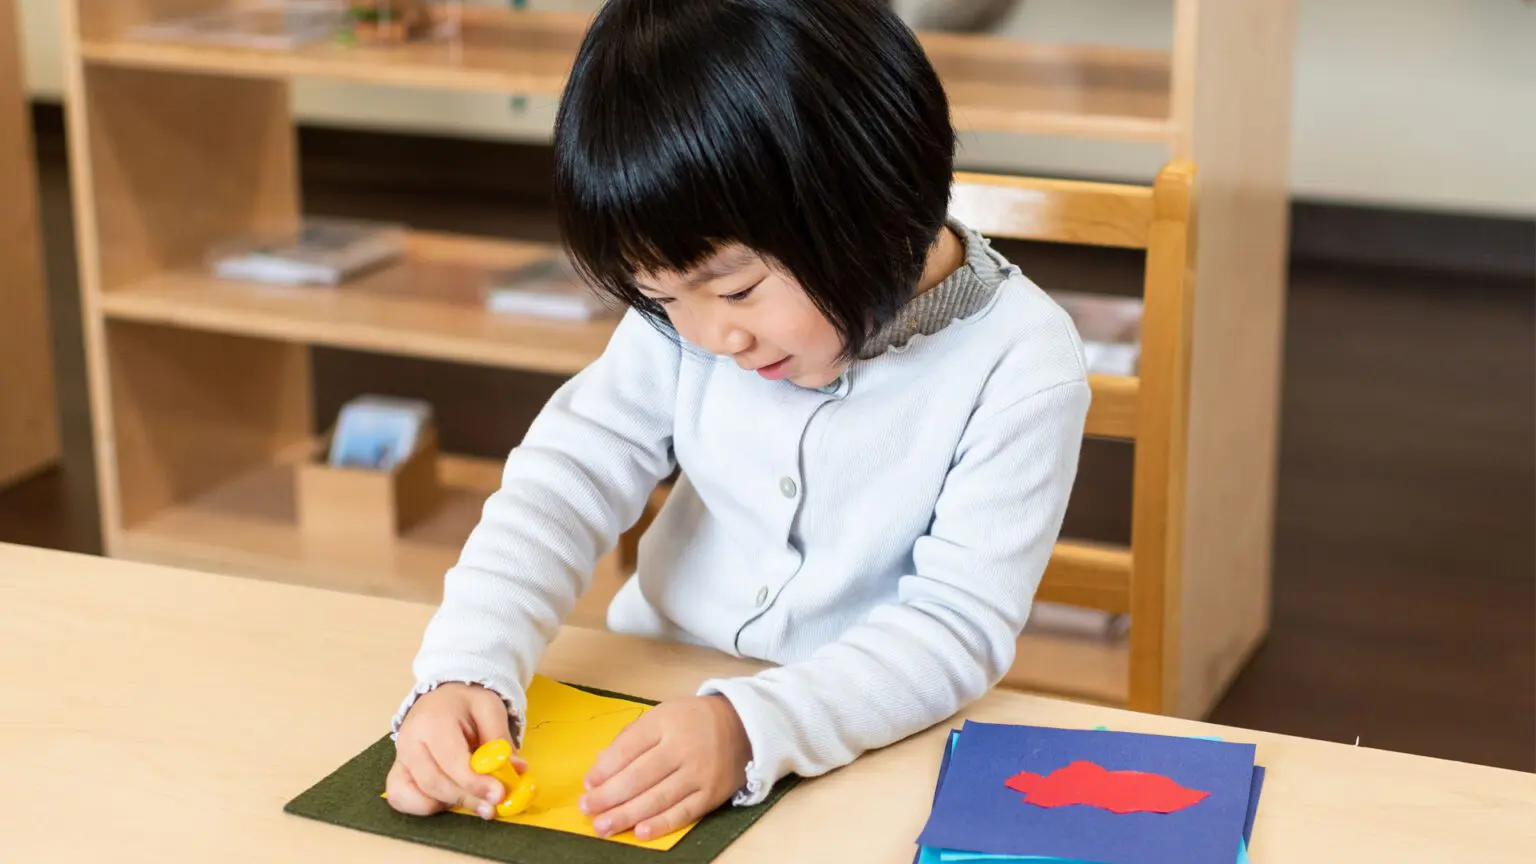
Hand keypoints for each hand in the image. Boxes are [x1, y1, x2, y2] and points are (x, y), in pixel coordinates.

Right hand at [386, 683, 526, 818]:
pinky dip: (424, 807)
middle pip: (433, 782)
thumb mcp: (490, 709)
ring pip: (416, 795)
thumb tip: (516, 769)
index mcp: (432, 721)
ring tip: (475, 802)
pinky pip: (401, 798)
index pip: (451, 760)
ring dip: (448, 805)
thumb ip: (500, 739)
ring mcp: (400, 758)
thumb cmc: (465, 703)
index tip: (498, 795)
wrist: (442, 697)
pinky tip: (449, 801)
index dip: (474, 782)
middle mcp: (409, 741)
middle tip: (492, 808)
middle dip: (466, 799)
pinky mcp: (397, 771)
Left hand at [578, 695, 749, 840]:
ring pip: (658, 798)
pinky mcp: (711, 794)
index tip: (587, 784)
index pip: (629, 748)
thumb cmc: (692, 722)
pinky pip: (683, 813)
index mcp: (666, 722)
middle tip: (586, 809)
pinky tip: (639, 832)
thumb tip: (600, 766)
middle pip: (639, 776)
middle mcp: (683, 747)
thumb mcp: (661, 716)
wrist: (744, 727)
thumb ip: (630, 739)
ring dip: (627, 814)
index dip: (605, 769)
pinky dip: (661, 824)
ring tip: (603, 826)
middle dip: (609, 795)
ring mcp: (699, 773)